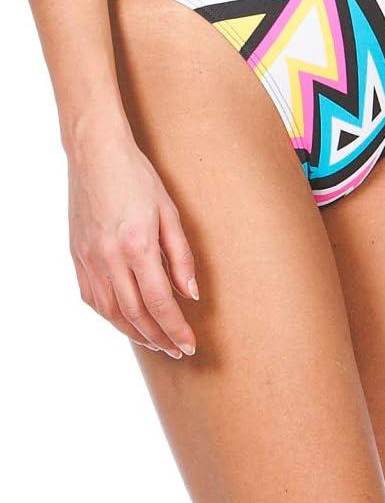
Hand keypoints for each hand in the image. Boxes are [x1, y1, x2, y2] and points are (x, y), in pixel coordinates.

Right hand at [68, 120, 198, 358]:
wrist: (95, 153)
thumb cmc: (137, 176)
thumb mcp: (169, 210)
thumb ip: (180, 255)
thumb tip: (190, 293)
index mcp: (137, 244)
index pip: (160, 302)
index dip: (175, 328)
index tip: (189, 344)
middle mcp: (110, 257)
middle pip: (135, 314)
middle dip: (158, 337)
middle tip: (176, 349)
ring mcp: (89, 258)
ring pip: (110, 312)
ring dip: (134, 332)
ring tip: (154, 340)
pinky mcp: (77, 255)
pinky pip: (92, 298)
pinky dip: (110, 315)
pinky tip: (125, 320)